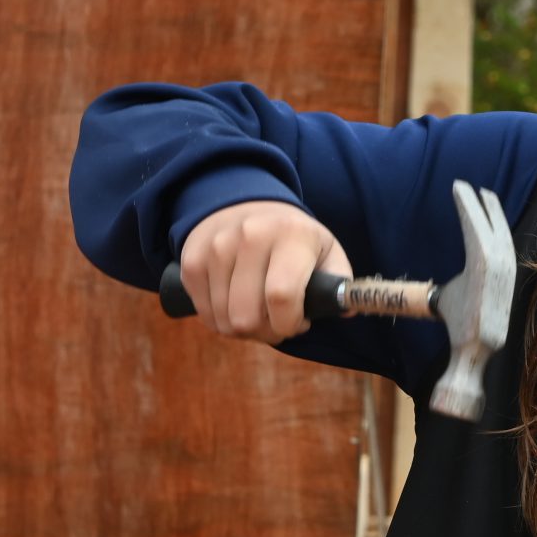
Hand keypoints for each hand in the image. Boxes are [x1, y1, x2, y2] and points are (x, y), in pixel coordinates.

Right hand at [178, 200, 352, 342]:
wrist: (245, 203)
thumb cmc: (293, 238)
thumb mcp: (326, 249)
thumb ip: (339, 281)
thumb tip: (345, 310)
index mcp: (290, 235)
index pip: (281, 296)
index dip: (288, 324)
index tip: (298, 324)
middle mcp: (249, 237)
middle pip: (247, 316)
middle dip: (266, 332)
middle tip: (276, 322)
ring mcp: (215, 247)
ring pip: (224, 321)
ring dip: (243, 328)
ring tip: (257, 311)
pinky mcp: (191, 260)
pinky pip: (204, 314)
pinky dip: (220, 319)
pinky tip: (235, 303)